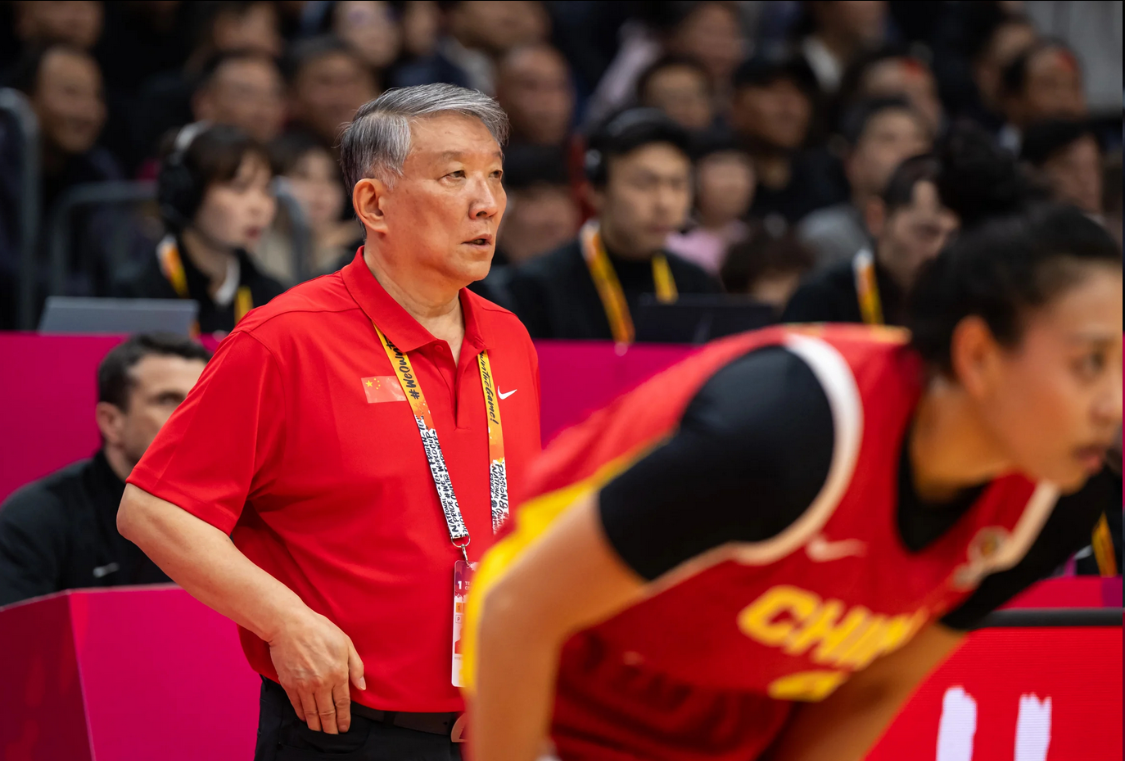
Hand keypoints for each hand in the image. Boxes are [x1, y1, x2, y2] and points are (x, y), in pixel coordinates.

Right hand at [268, 608, 365, 733]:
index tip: (345, 728)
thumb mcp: (345, 643)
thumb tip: (362, 686)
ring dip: (317, 726)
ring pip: (311, 713)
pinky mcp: (289, 685)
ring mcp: (304, 686)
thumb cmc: (320, 630)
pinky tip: (306, 718)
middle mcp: (321, 684)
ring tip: (320, 732)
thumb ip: (356, 666)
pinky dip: (302, 715)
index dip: (344, 718)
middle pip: (327, 713)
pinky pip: (297, 706)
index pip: (343, 703)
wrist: (290, 626)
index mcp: (338, 673)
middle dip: (331, 728)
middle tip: (333, 735)